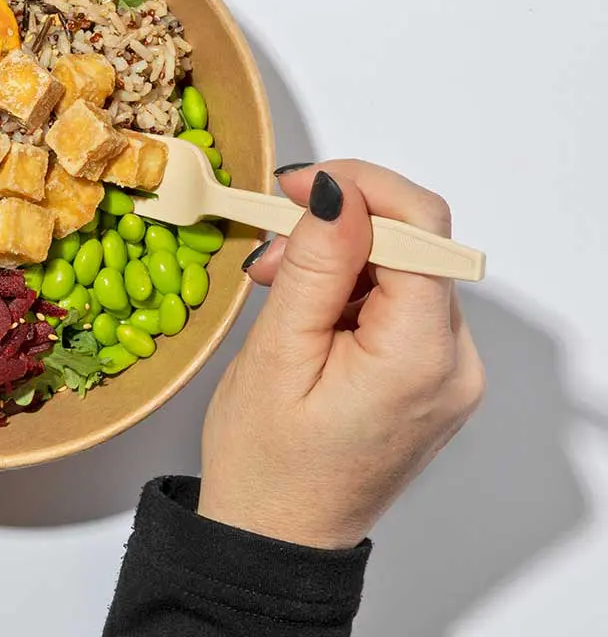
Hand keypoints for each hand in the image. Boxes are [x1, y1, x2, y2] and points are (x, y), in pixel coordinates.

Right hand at [197, 161, 484, 548]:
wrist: (276, 535)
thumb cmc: (266, 462)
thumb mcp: (276, 354)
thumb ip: (314, 266)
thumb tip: (338, 193)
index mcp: (421, 359)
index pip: (422, 230)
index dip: (360, 189)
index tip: (297, 184)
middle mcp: (455, 364)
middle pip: (417, 247)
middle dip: (341, 226)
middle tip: (269, 242)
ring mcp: (450, 373)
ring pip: (406, 271)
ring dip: (341, 258)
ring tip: (276, 288)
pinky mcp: (433, 378)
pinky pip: (402, 304)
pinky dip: (352, 289)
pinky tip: (305, 312)